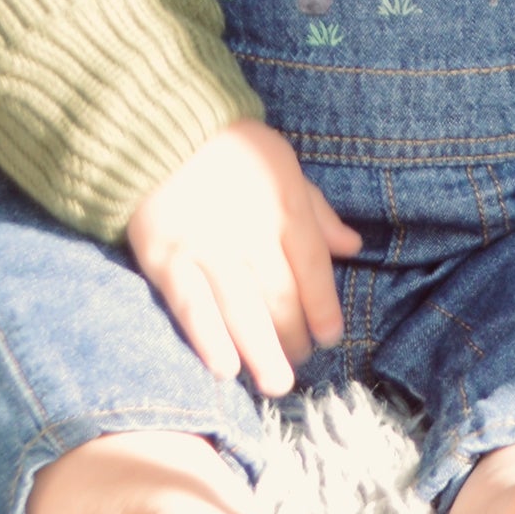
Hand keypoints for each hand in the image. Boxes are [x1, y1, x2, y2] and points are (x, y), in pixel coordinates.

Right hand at [121, 119, 361, 395]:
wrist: (161, 129)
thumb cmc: (231, 147)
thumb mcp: (285, 165)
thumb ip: (317, 211)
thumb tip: (353, 246)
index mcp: (284, 207)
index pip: (312, 268)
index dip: (324, 308)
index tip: (331, 337)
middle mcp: (249, 232)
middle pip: (280, 297)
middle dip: (294, 337)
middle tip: (300, 365)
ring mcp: (206, 248)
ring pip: (241, 311)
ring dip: (262, 353)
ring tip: (276, 383)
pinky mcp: (166, 259)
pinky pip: (191, 307)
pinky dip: (209, 340)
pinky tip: (226, 368)